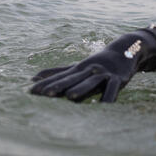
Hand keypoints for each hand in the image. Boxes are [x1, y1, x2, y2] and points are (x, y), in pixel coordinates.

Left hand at [30, 33, 150, 101]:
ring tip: (70, 96)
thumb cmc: (98, 62)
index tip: (30, 92)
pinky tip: (104, 106)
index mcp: (78, 69)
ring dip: (81, 88)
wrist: (125, 49)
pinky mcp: (118, 79)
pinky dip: (108, 96)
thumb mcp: (77, 66)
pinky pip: (112, 88)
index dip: (45, 84)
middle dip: (58, 86)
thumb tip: (33, 77)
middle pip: (72, 79)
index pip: (59, 77)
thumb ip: (57, 72)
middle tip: (44, 94)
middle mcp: (89, 70)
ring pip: (91, 81)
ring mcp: (103, 73)